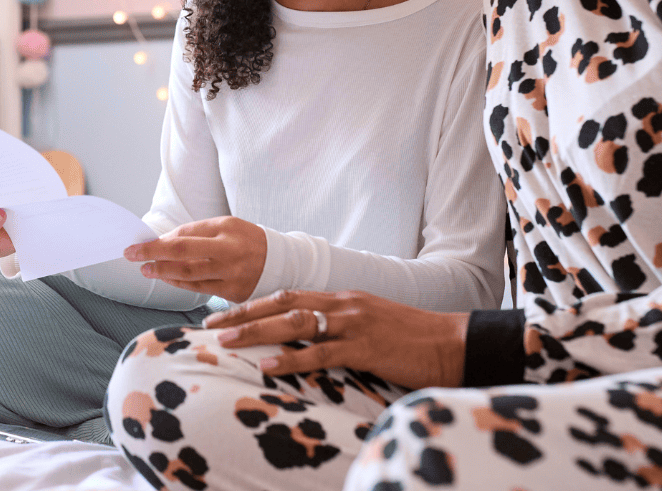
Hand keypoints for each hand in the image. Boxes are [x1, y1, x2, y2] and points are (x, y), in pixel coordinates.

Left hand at [122, 216, 266, 300]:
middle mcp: (229, 250)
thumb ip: (196, 233)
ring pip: (188, 275)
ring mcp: (232, 274)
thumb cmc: (246, 241)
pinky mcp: (234, 293)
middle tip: (131, 255)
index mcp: (227, 228)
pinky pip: (199, 289)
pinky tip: (166, 278)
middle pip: (183, 253)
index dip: (159, 241)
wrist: (282, 263)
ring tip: (145, 269)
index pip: (185, 234)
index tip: (139, 244)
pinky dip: (179, 283)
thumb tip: (162, 242)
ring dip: (162, 272)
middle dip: (153, 254)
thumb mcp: (226, 227)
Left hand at [202, 288, 467, 389]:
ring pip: (293, 324)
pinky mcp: (365, 347)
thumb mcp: (369, 323)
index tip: (224, 314)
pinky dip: (291, 359)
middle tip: (210, 325)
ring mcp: (353, 324)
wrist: (451, 342)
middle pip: (281, 304)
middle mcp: (342, 304)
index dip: (253, 304)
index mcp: (342, 297)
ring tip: (226, 341)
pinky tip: (269, 366)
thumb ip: (339, 326)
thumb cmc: (411, 338)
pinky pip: (320, 353)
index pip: (288, 295)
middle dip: (242, 314)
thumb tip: (309, 339)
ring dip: (255, 332)